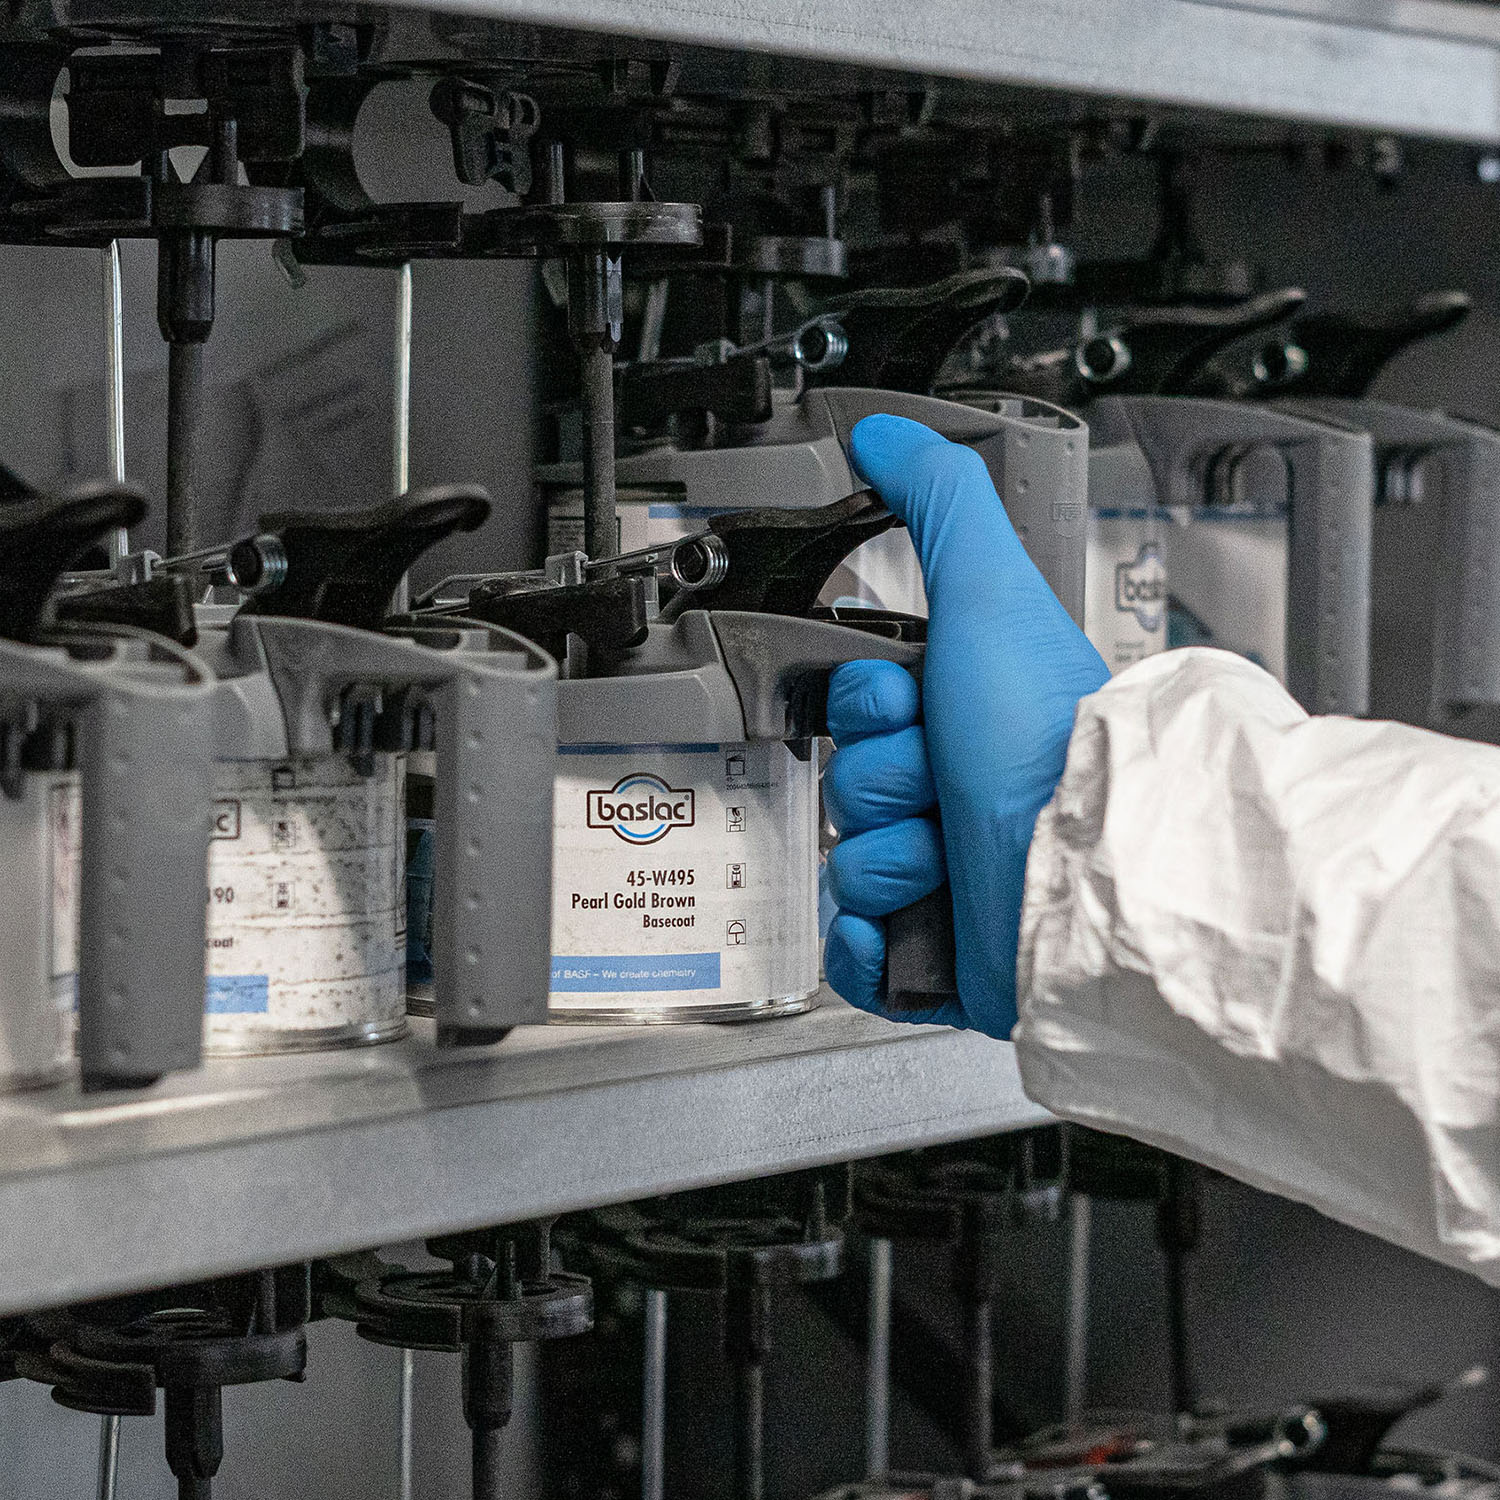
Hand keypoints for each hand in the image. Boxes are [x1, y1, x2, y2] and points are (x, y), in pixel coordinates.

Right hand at [822, 415, 1108, 1036]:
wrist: (1083, 871)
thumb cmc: (1049, 740)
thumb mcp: (992, 593)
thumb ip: (940, 505)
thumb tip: (885, 437)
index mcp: (969, 722)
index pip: (858, 714)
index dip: (869, 710)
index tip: (912, 706)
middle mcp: (962, 799)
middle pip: (848, 791)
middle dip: (884, 789)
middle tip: (943, 784)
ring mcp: (955, 882)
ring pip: (850, 872)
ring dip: (889, 865)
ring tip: (953, 859)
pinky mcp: (947, 960)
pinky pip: (861, 957)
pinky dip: (870, 949)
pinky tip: (906, 930)